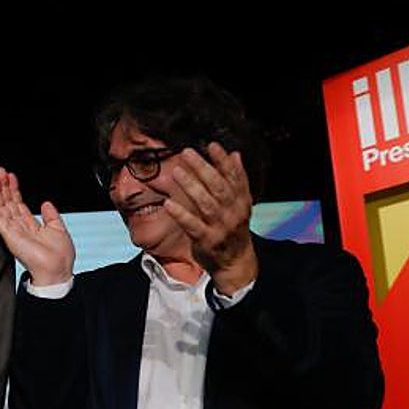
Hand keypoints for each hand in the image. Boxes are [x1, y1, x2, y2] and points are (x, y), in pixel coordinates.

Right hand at [0, 166, 74, 285]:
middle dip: (3, 186)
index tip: (11, 177)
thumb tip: (46, 202)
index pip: (18, 203)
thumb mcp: (59, 228)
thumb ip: (51, 215)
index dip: (14, 189)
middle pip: (8, 202)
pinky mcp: (9, 235)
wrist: (56, 270)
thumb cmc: (59, 256)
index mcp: (31, 226)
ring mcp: (13, 231)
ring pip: (2, 207)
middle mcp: (20, 227)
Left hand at [164, 143, 257, 293]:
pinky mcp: (207, 240)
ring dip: (190, 186)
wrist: (236, 262)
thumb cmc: (233, 229)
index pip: (234, 177)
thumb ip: (237, 180)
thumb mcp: (240, 204)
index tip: (211, 145)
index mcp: (242, 201)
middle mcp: (233, 212)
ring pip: (205, 204)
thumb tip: (235, 154)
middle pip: (218, 187)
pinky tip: (167, 203)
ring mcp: (220, 227)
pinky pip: (192, 225)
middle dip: (202, 168)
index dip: (223, 160)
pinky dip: (180, 214)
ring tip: (175, 172)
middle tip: (187, 153)